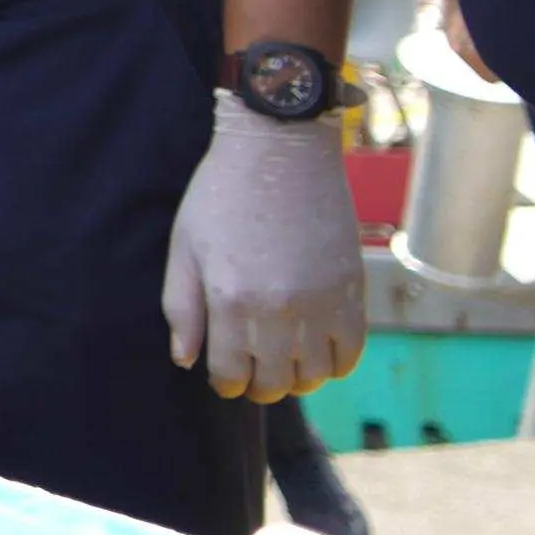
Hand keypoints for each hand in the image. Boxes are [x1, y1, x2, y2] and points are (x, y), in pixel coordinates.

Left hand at [161, 91, 369, 402]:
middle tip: (252, 371)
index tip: (223, 374)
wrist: (281, 148)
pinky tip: (316, 350)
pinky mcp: (352, 292)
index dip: (224, 383)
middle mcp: (278, 310)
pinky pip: (350, 354)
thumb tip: (185, 361)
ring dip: (296, 379)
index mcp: (230, 299)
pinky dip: (334, 364)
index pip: (229, 375)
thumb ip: (181, 307)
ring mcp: (320, 303)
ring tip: (284, 361)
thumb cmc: (222, 194)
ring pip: (314, 377)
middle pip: (273, 384)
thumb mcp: (184, 246)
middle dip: (258, 386)